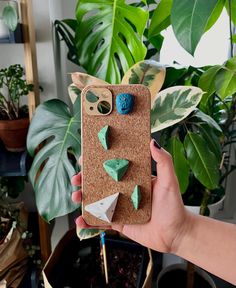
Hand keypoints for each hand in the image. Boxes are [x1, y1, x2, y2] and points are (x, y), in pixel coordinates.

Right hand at [71, 139, 189, 252]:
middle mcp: (123, 191)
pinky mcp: (118, 223)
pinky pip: (101, 221)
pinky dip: (89, 221)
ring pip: (96, 201)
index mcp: (132, 179)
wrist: (176, 233)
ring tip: (76, 197)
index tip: (85, 158)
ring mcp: (119, 207)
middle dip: (84, 180)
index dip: (96, 162)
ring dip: (83, 198)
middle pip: (99, 183)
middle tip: (77, 178)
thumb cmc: (174, 205)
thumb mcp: (169, 180)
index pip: (111, 167)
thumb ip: (163, 161)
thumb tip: (152, 141)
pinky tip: (80, 219)